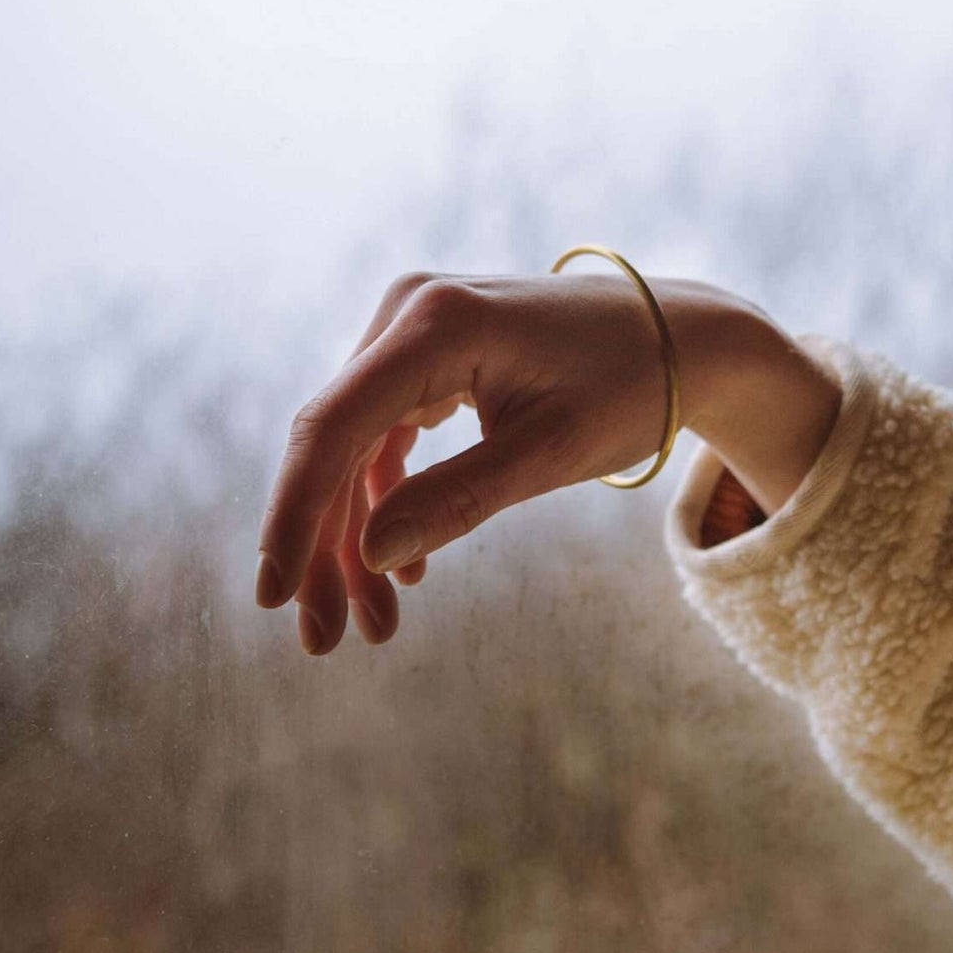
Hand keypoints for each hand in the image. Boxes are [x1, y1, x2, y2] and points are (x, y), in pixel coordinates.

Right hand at [255, 268, 840, 654]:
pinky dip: (387, 500)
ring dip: (355, 535)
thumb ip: (459, 500)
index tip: (273, 596)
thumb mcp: (551, 454)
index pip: (335, 428)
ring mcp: (412, 328)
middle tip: (322, 640)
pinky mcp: (425, 353)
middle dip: (325, 546)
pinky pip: (383, 434)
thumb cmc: (630, 387)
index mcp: (437, 324)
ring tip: (371, 625)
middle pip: (334, 443)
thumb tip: (370, 554)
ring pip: (353, 448)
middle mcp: (409, 312)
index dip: (295, 515)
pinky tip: (404, 570)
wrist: (679, 336)